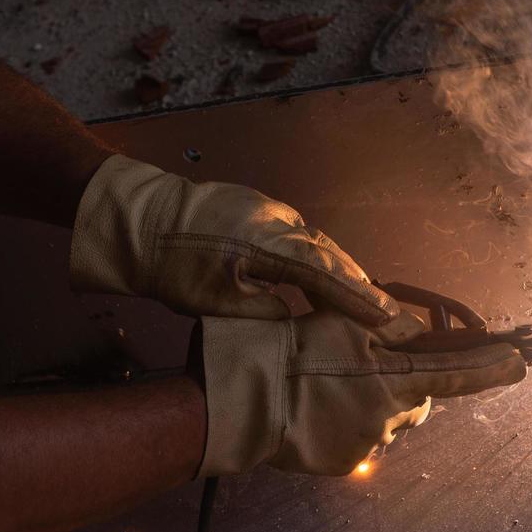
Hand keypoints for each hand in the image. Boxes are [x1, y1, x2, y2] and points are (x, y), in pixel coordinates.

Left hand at [70, 156, 409, 330]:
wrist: (135, 218)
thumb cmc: (169, 264)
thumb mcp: (210, 300)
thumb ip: (260, 312)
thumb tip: (297, 324)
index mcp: (266, 242)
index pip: (324, 274)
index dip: (359, 300)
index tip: (390, 321)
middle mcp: (276, 220)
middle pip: (330, 256)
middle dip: (363, 286)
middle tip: (396, 318)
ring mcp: (269, 210)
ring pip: (317, 245)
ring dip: (344, 273)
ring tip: (373, 303)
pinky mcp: (259, 208)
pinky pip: (301, 236)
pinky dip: (321, 259)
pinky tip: (331, 277)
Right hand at [197, 310, 526, 475]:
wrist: (246, 397)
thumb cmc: (292, 350)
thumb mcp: (343, 323)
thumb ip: (388, 328)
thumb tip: (416, 335)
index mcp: (393, 376)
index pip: (454, 371)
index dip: (488, 367)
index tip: (519, 362)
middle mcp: (389, 415)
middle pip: (415, 401)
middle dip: (402, 386)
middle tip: (361, 369)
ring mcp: (367, 444)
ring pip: (384, 422)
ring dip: (367, 406)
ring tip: (323, 389)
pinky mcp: (345, 464)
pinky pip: (358, 442)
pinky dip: (344, 427)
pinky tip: (314, 412)